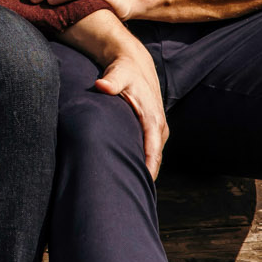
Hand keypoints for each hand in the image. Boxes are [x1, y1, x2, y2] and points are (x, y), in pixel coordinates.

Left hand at [60, 9, 169, 178]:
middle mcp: (158, 128)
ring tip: (128, 193)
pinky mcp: (151, 132)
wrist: (134, 63)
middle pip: (154, 161)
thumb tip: (102, 85)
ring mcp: (156, 131)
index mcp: (153, 119)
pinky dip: (141, 165)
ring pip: (152, 159)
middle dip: (143, 179)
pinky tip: (129, 177)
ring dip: (142, 174)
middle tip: (129, 198)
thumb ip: (112, 80)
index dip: (148, 172)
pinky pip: (148, 153)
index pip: (153, 153)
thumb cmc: (125, 70)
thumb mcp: (119, 72)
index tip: (139, 188)